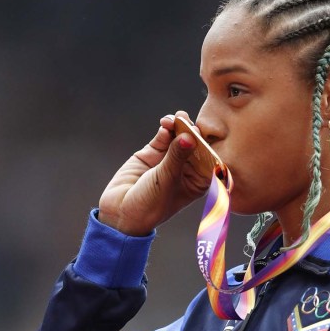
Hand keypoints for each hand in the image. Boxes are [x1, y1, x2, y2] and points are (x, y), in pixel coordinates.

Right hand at [98, 111, 209, 235]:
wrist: (120, 212)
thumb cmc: (151, 204)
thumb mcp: (166, 180)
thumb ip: (176, 156)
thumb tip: (189, 136)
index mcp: (198, 180)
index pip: (209, 159)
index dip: (208, 146)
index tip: (204, 137)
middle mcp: (187, 168)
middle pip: (195, 144)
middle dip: (193, 132)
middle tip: (190, 124)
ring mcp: (170, 159)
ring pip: (179, 137)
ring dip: (180, 126)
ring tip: (178, 118)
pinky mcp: (154, 153)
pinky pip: (164, 137)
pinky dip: (166, 128)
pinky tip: (166, 124)